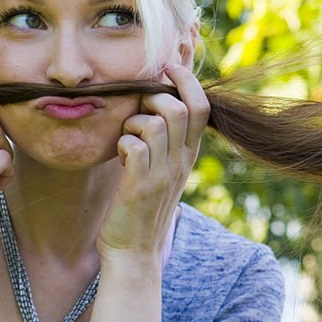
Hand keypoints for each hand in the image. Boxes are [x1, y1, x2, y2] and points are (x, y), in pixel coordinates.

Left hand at [97, 64, 209, 265]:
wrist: (134, 252)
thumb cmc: (142, 206)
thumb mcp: (164, 170)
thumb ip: (165, 141)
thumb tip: (156, 102)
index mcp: (189, 155)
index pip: (202, 106)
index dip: (187, 80)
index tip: (168, 69)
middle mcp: (180, 162)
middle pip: (180, 108)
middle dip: (155, 95)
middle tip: (138, 105)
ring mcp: (162, 175)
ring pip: (154, 123)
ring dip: (135, 119)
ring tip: (127, 133)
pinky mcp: (139, 187)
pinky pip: (134, 147)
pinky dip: (123, 142)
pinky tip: (118, 154)